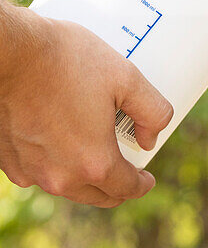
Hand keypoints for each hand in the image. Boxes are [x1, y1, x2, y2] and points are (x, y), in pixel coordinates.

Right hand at [0, 2, 172, 206]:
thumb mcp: (126, 77)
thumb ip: (152, 112)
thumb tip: (150, 138)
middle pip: (97, 196)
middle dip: (116, 185)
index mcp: (94, 163)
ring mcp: (30, 171)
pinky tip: (58, 138)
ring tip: (92, 145)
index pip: (127, 189)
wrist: (10, 51)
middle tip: (124, 166)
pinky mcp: (8, 161)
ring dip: (83, 174)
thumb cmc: (65, 60)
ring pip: (66, 185)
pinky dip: (53, 162)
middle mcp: (60, 177)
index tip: (145, 177)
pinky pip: (38, 171)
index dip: (142, 184)